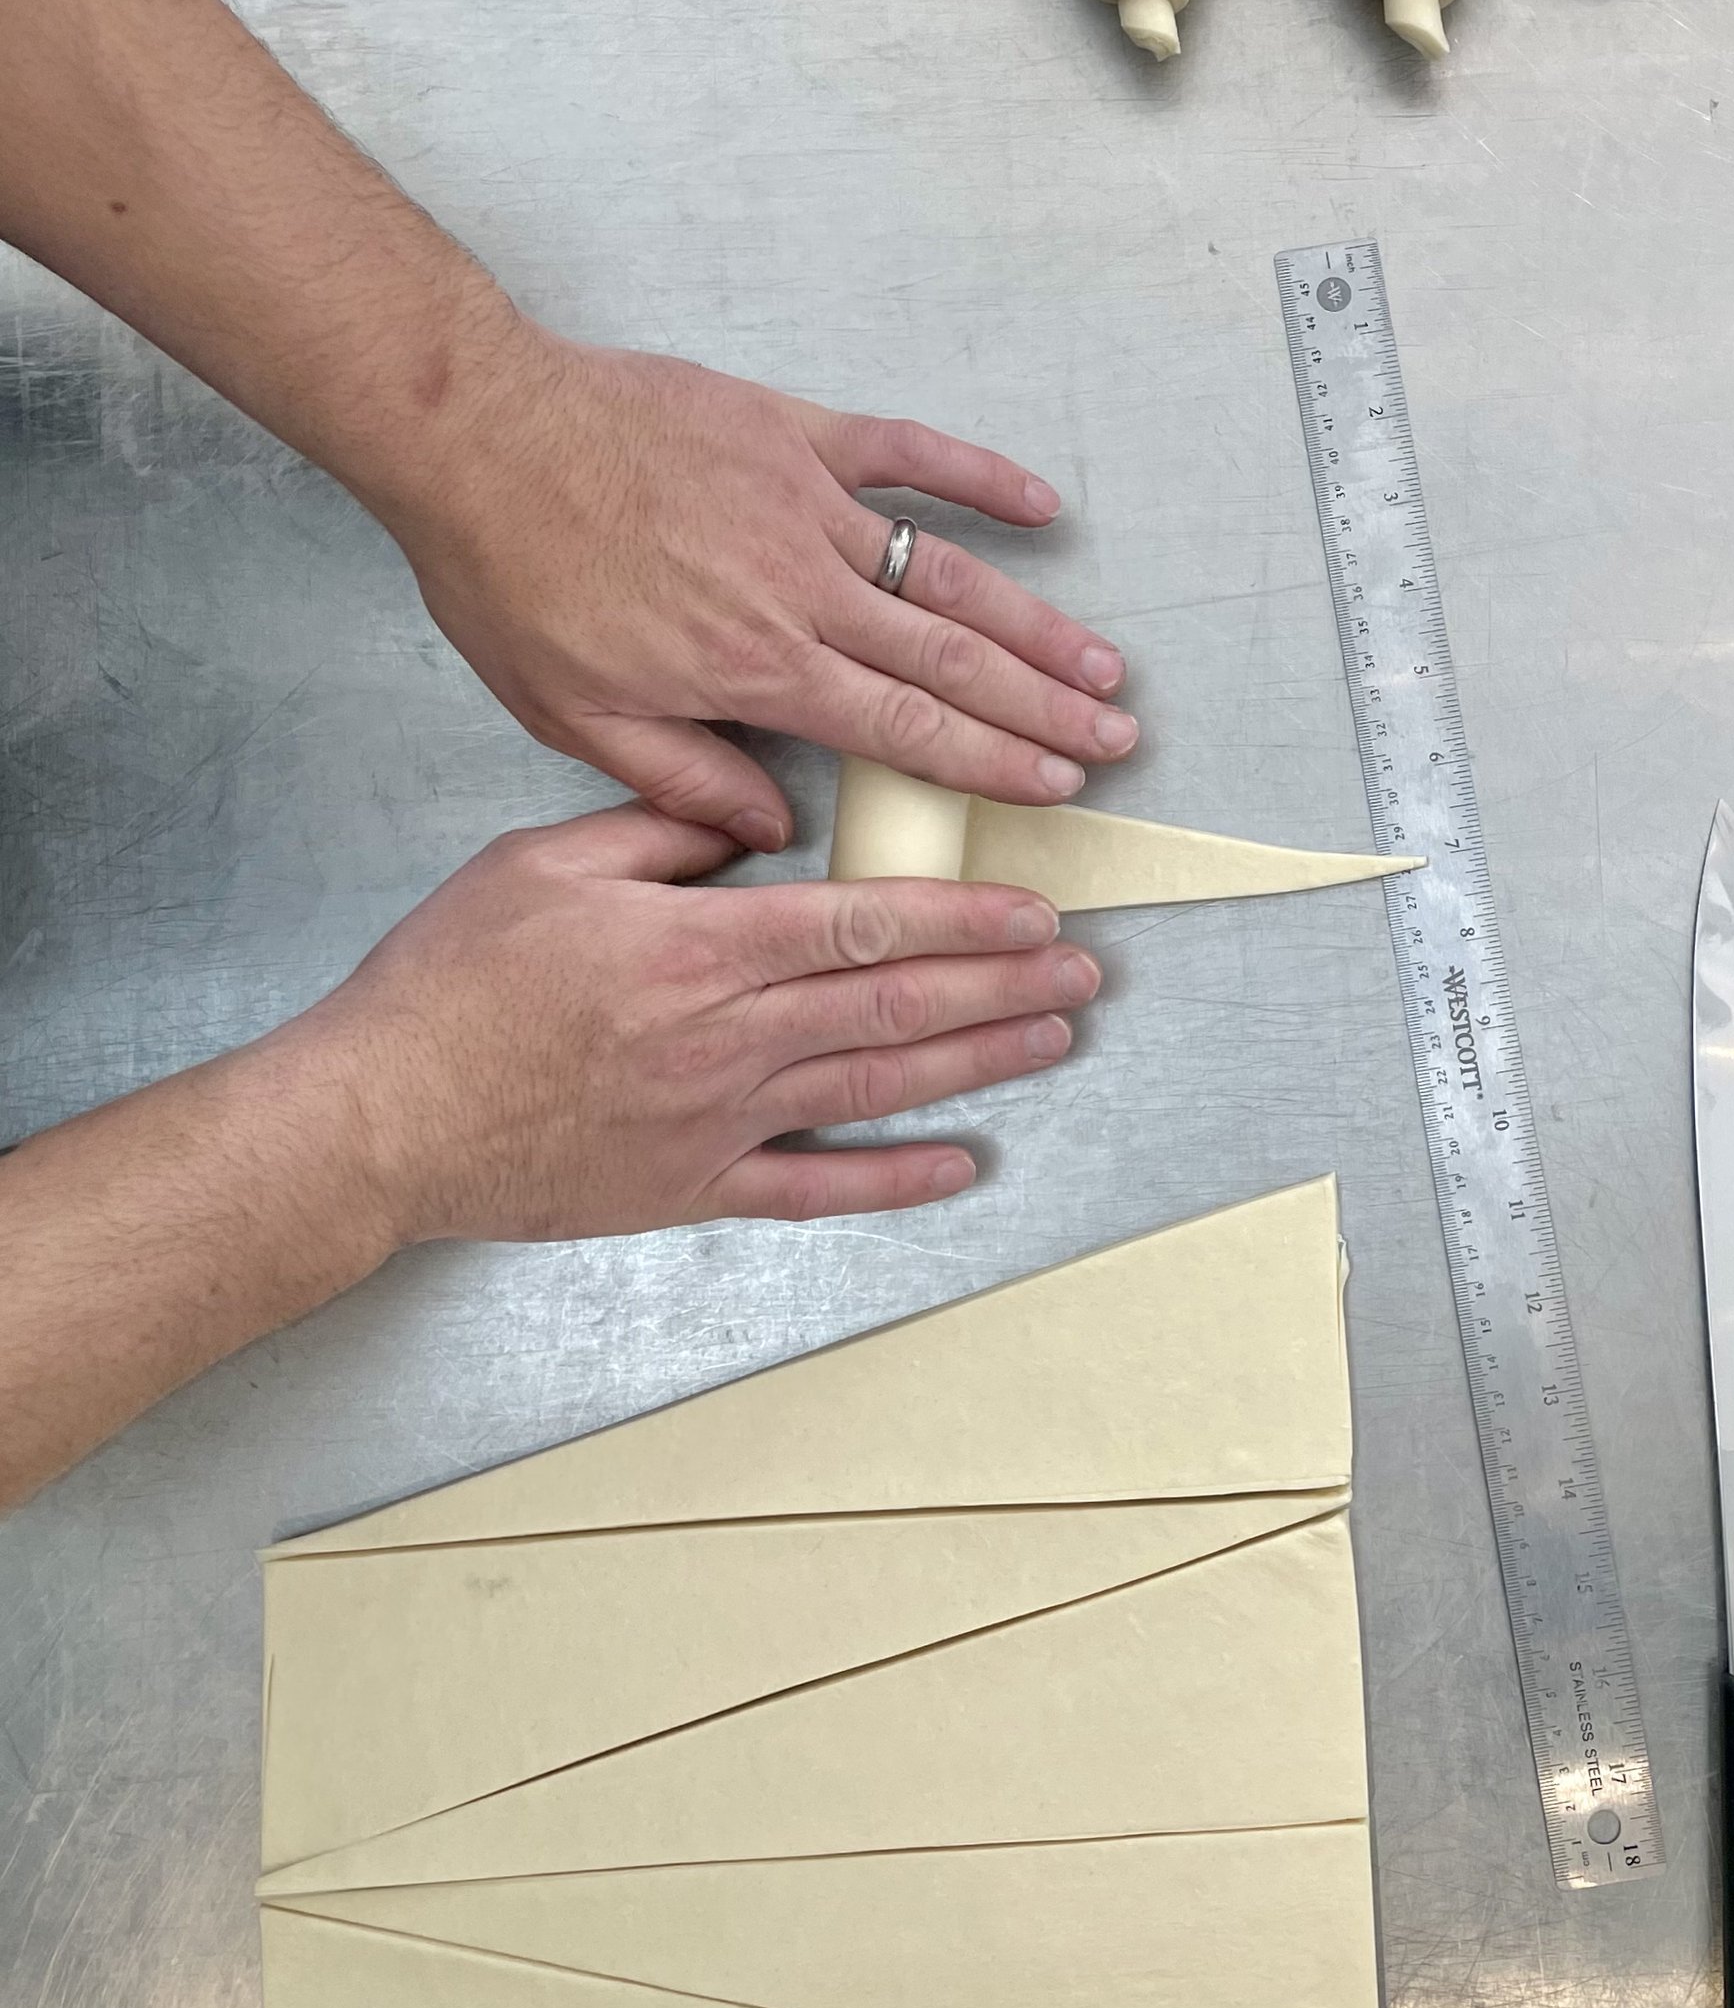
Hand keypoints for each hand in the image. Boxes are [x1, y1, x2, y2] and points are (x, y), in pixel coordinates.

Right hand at [296, 801, 1101, 1235]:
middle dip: (1000, 986)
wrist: (378, 1117)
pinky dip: (895, 1180)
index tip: (1032, 912)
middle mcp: (723, 1041)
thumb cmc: (448, 983)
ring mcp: (715, 1124)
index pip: (860, 928)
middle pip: (892, 1008)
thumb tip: (757, 817)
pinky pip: (814, 1190)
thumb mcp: (544, 861)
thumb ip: (661, 829)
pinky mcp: (690, 1188)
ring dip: (977, 1064)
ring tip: (1052, 1038)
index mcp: (694, 951)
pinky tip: (962, 1165)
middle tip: (1082, 970)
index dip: (960, 920)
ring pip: (875, 1090)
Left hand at [382, 332, 1137, 848]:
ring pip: (947, 571)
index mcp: (753, 666)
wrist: (474, 436)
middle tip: (1115, 736)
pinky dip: (979, 477)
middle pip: (952, 660)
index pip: (905, 729)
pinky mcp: (792, 432)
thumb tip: (774, 830)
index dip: (992, 760)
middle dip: (1045, 705)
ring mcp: (804, 502)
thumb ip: (681, 777)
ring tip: (1100, 660)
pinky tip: (1043, 504)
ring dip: (1035, 619)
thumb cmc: (511, 576)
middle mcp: (799, 587)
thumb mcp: (573, 713)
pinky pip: (907, 453)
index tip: (1055, 783)